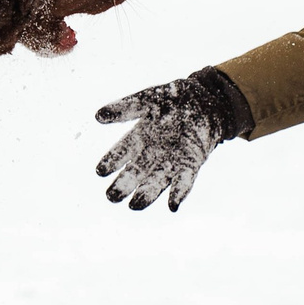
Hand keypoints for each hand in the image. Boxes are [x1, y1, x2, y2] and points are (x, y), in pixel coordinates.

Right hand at [95, 67, 251, 211]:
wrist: (206, 99)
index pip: (121, 153)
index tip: (100, 171)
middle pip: (135, 173)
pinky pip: (184, 181)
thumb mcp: (147, 100)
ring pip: (156, 181)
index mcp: (140, 137)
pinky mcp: (191, 164)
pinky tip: (172, 206)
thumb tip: (97, 116)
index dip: (111, 162)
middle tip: (111, 197)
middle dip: (124, 185)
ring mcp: (172, 161)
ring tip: (134, 206)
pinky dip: (178, 192)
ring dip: (146, 194)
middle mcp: (153, 153)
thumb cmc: (174, 98)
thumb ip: (125, 108)